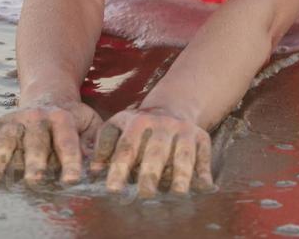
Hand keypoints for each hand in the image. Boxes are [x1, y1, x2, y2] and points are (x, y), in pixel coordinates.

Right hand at [0, 95, 101, 186]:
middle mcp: (37, 117)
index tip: (72, 180)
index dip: (70, 160)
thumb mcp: (90, 122)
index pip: (67, 140)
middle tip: (34, 180)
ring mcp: (16, 120)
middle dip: (34, 161)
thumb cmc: (73, 117)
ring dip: (0, 157)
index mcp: (62, 117)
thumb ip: (95, 142)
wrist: (48, 91)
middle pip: (35, 141)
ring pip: (7, 138)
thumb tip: (98, 166)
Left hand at [90, 106, 214, 195]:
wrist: (173, 105)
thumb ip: (105, 145)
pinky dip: (204, 172)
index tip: (113, 189)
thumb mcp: (119, 125)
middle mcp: (163, 124)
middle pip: (156, 152)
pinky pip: (204, 156)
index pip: (127, 147)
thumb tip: (94, 172)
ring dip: (181, 173)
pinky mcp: (202, 137)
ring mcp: (184, 130)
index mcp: (138, 121)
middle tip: (145, 194)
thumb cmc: (139, 125)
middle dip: (151, 173)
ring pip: (183, 154)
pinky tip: (204, 186)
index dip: (119, 168)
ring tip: (177, 193)